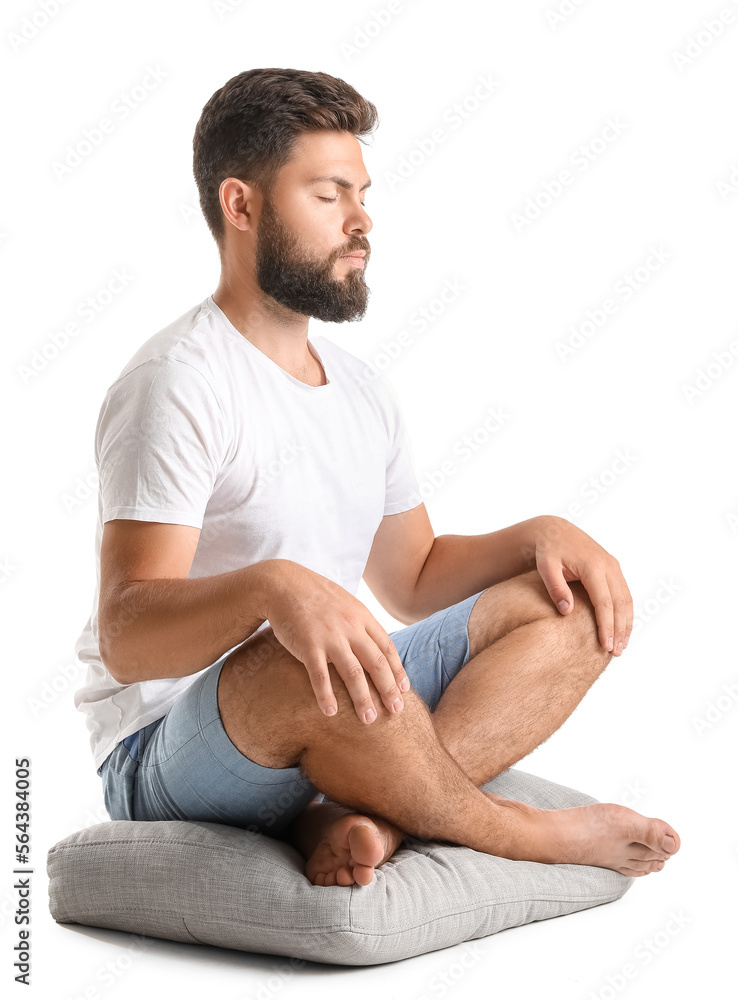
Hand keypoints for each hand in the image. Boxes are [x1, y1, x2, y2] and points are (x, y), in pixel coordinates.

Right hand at [259, 560, 410, 722]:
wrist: (282, 583)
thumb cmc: (314, 595)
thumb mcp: (345, 603)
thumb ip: (360, 623)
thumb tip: (373, 644)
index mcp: (361, 616)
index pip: (387, 648)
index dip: (397, 671)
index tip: (404, 690)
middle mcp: (350, 627)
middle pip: (376, 663)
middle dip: (388, 690)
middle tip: (396, 712)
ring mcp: (329, 636)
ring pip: (353, 673)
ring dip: (362, 699)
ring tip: (369, 720)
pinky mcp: (307, 644)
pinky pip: (320, 675)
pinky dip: (326, 695)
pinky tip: (330, 712)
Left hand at [530, 516, 632, 655]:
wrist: (554, 531)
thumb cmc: (547, 550)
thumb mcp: (545, 566)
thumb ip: (555, 587)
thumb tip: (566, 611)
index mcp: (593, 566)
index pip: (604, 602)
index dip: (606, 626)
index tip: (605, 646)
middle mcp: (608, 565)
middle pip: (620, 603)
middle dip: (620, 629)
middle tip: (615, 653)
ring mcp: (613, 567)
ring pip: (626, 599)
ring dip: (626, 624)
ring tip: (621, 647)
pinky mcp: (613, 570)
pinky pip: (624, 594)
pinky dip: (625, 613)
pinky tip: (621, 630)